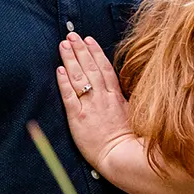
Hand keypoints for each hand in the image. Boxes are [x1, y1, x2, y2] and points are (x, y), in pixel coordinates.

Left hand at [55, 34, 133, 176]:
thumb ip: (124, 101)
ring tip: (63, 45)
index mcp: (116, 97)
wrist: (122, 157)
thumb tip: (119, 91)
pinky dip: (64, 82)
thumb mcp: (133, 116)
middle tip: (71, 35)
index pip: (104, 68)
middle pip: (90, 68)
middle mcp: (103, 98)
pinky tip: (59, 71)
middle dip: (80, 49)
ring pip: (79, 77)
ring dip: (70, 60)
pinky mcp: (78, 118)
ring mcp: (90, 106)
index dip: (95, 52)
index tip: (88, 39)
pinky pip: (70, 96)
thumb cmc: (130, 142)